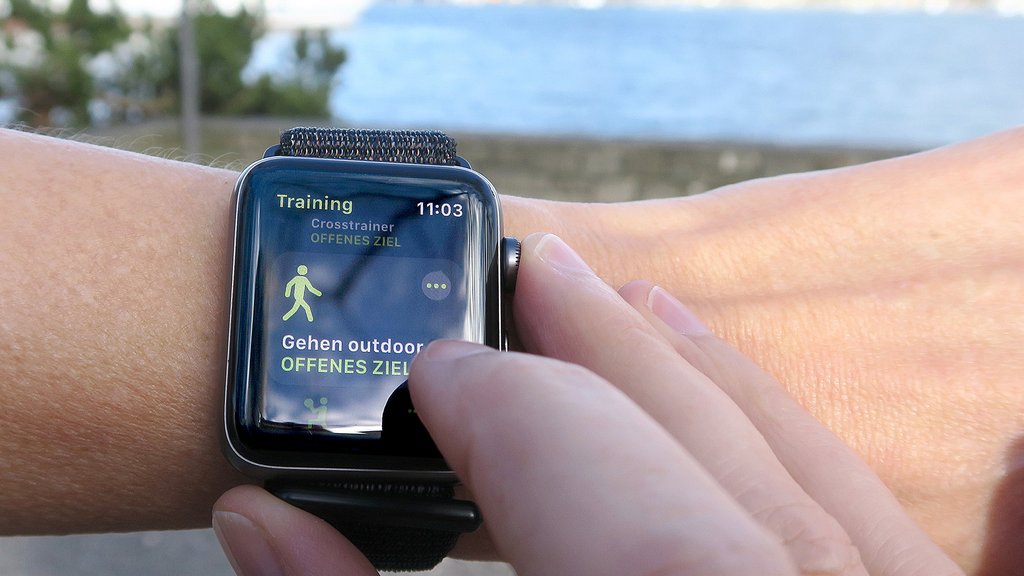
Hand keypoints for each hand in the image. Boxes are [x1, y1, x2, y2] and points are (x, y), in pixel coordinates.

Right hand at [213, 233, 962, 575]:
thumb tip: (258, 519)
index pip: (612, 491)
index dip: (511, 414)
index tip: (440, 378)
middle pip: (721, 469)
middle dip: (611, 360)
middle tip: (543, 282)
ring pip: (828, 494)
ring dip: (733, 394)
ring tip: (658, 317)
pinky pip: (992, 570)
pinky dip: (1013, 515)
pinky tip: (1014, 457)